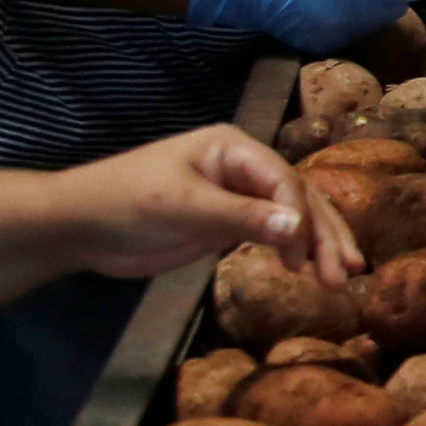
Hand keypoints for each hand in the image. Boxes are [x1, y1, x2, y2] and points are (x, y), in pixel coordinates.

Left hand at [50, 125, 360, 287]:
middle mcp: (242, 167)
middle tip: (345, 273)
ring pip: (291, 217)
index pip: (283, 179)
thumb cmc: (125, 203)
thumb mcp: (183, 208)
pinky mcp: (226, 223)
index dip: (301, 216)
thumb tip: (297, 228)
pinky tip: (306, 271)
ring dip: (316, 245)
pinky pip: (271, 233)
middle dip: (323, 233)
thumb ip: (240, 218)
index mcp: (233, 147)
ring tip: (339, 278)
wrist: (80, 225)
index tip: (305, 255)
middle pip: (298, 197)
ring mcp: (236, 195)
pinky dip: (292, 251)